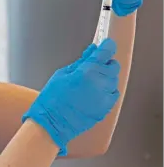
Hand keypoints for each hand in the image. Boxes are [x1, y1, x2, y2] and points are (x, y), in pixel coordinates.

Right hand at [22, 39, 119, 155]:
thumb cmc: (52, 98)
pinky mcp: (106, 109)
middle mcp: (100, 84)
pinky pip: (113, 94)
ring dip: (106, 76)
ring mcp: (104, 98)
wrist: (52, 122)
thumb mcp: (62, 74)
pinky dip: (107, 89)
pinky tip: (94, 91)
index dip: (107, 46)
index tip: (106, 44)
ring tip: (90, 80)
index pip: (105, 53)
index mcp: (87, 72)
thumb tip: (91, 52)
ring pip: (114, 80)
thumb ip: (80, 62)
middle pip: (113, 66)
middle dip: (105, 62)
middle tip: (93, 64)